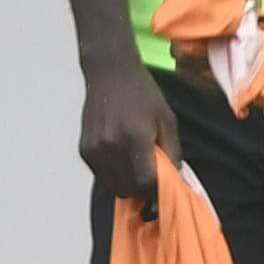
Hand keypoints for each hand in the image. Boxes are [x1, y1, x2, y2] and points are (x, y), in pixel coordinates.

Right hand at [77, 61, 173, 199]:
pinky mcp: (85, 150)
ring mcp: (95, 149)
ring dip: (127, 182)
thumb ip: (173, 152)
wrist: (110, 73)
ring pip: (114, 186)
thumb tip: (177, 180)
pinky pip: (102, 175)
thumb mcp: (167, 119)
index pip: (145, 182)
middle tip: (150, 172)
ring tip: (135, 161)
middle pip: (128, 189)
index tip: (162, 182)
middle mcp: (111, 146)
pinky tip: (121, 154)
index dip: (156, 187)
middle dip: (142, 188)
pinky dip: (113, 173)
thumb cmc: (141, 93)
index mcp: (134, 137)